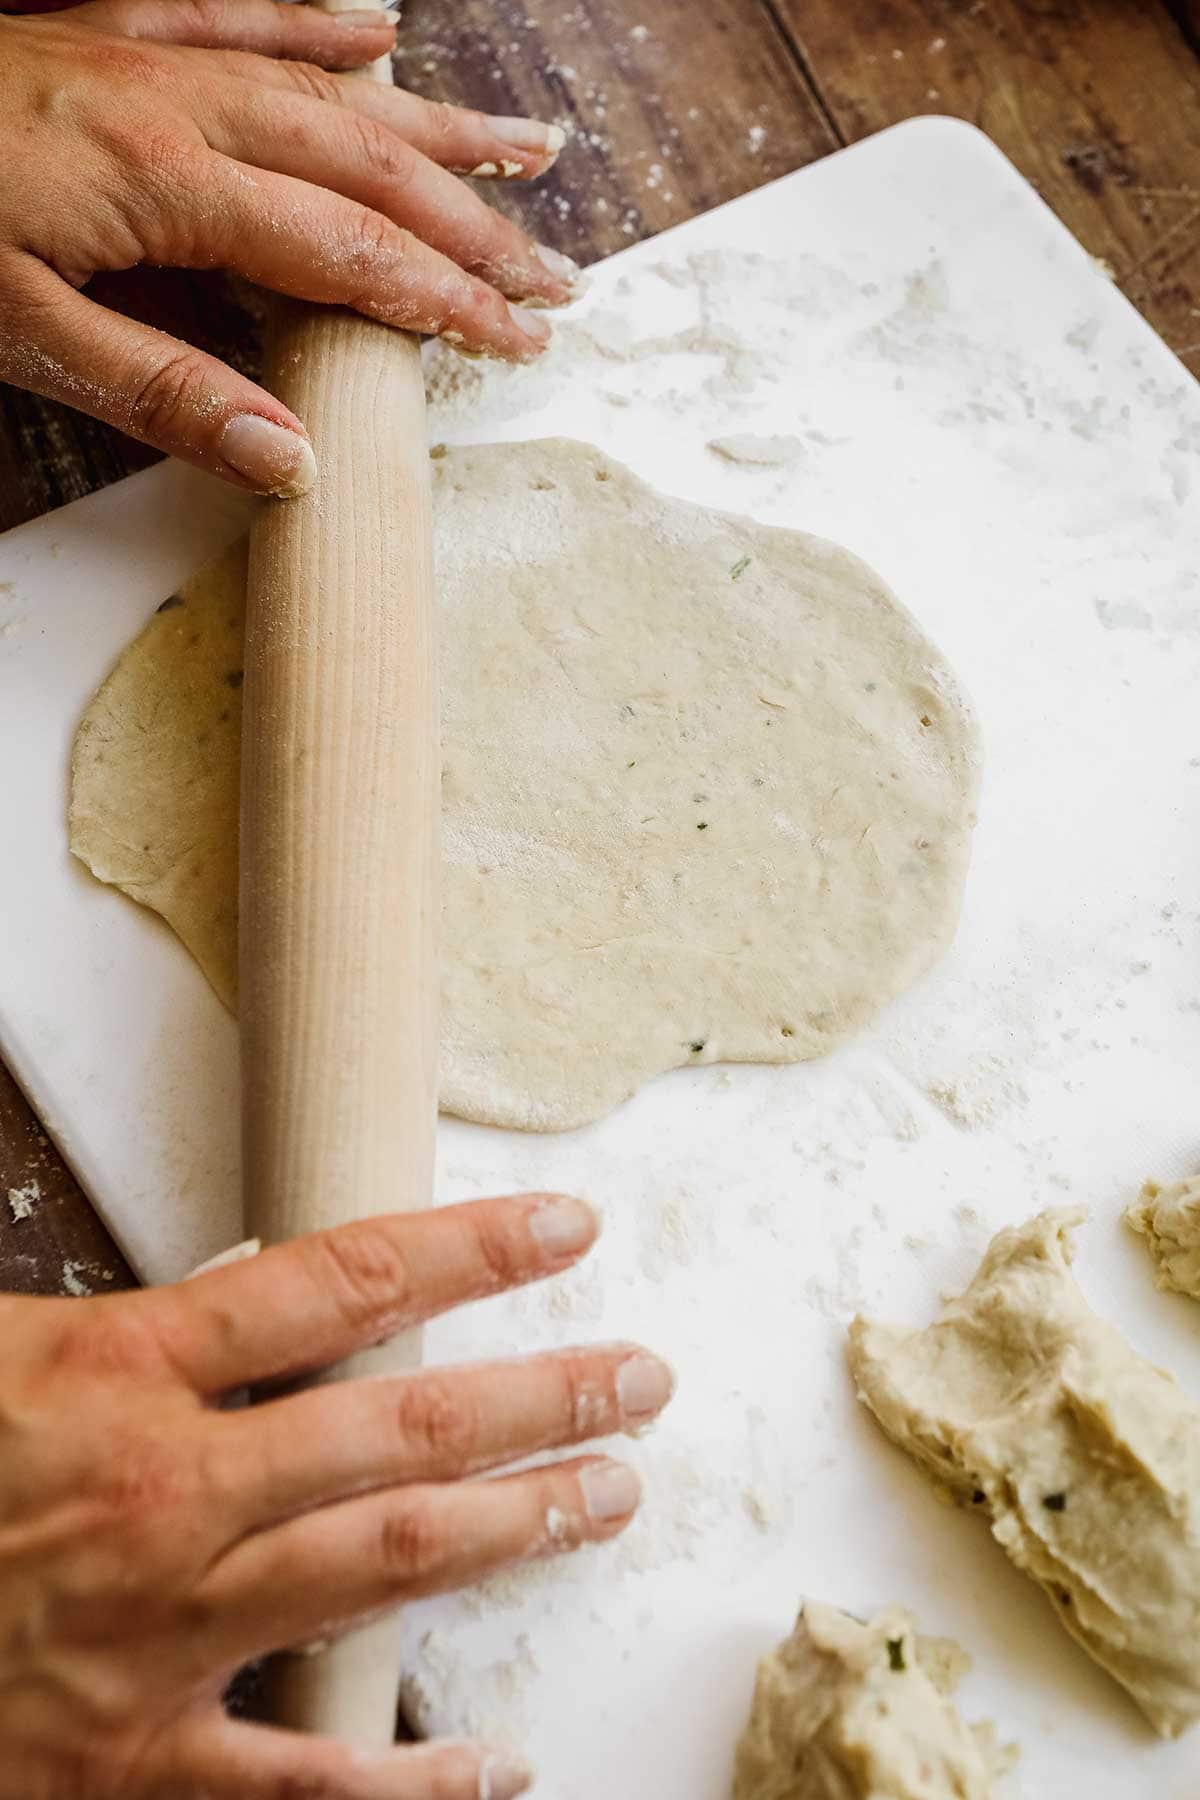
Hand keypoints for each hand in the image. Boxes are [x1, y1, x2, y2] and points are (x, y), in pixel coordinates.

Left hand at [0, 1, 580, 494]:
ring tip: (526, 150)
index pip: (346, 249)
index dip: (444, 298)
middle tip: (558, 274)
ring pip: (331, 85)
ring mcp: (153, 57)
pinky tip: (380, 24)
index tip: (518, 339)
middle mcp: (183, 106)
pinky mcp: (115, 34)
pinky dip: (321, 20)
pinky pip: (242, 13)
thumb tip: (288, 456)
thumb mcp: (18, 330)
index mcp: (169, 182)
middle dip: (474, 225)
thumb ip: (159, 392)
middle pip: (367, 165)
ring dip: (436, 125)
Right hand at [0, 1191, 671, 1798]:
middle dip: (540, 1394)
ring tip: (611, 1493)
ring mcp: (159, 1633)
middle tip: (640, 1377)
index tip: (564, 1229)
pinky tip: (497, 1766)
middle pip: (401, 1428)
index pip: (339, 1282)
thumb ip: (126, 1315)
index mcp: (119, 1374)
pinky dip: (410, 1785)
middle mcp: (165, 1494)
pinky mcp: (133, 1762)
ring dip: (515, 1528)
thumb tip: (247, 1269)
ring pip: (384, 1569)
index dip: (469, 1247)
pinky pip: (300, 1789)